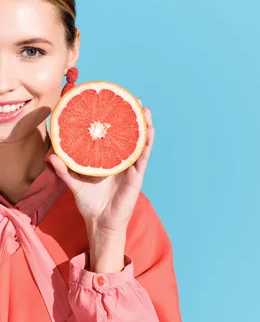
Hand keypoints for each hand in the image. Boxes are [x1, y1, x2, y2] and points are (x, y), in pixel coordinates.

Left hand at [46, 100, 153, 235]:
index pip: (115, 137)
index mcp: (110, 161)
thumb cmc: (90, 203)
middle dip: (134, 117)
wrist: (100, 223)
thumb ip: (64, 169)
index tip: (115, 103)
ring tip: (145, 110)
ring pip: (141, 143)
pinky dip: (146, 144)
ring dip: (145, 126)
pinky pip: (142, 158)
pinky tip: (148, 131)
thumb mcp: (74, 182)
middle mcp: (122, 162)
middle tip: (134, 99)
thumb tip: (50, 155)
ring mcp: (131, 168)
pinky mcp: (136, 177)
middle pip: (131, 136)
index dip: (117, 121)